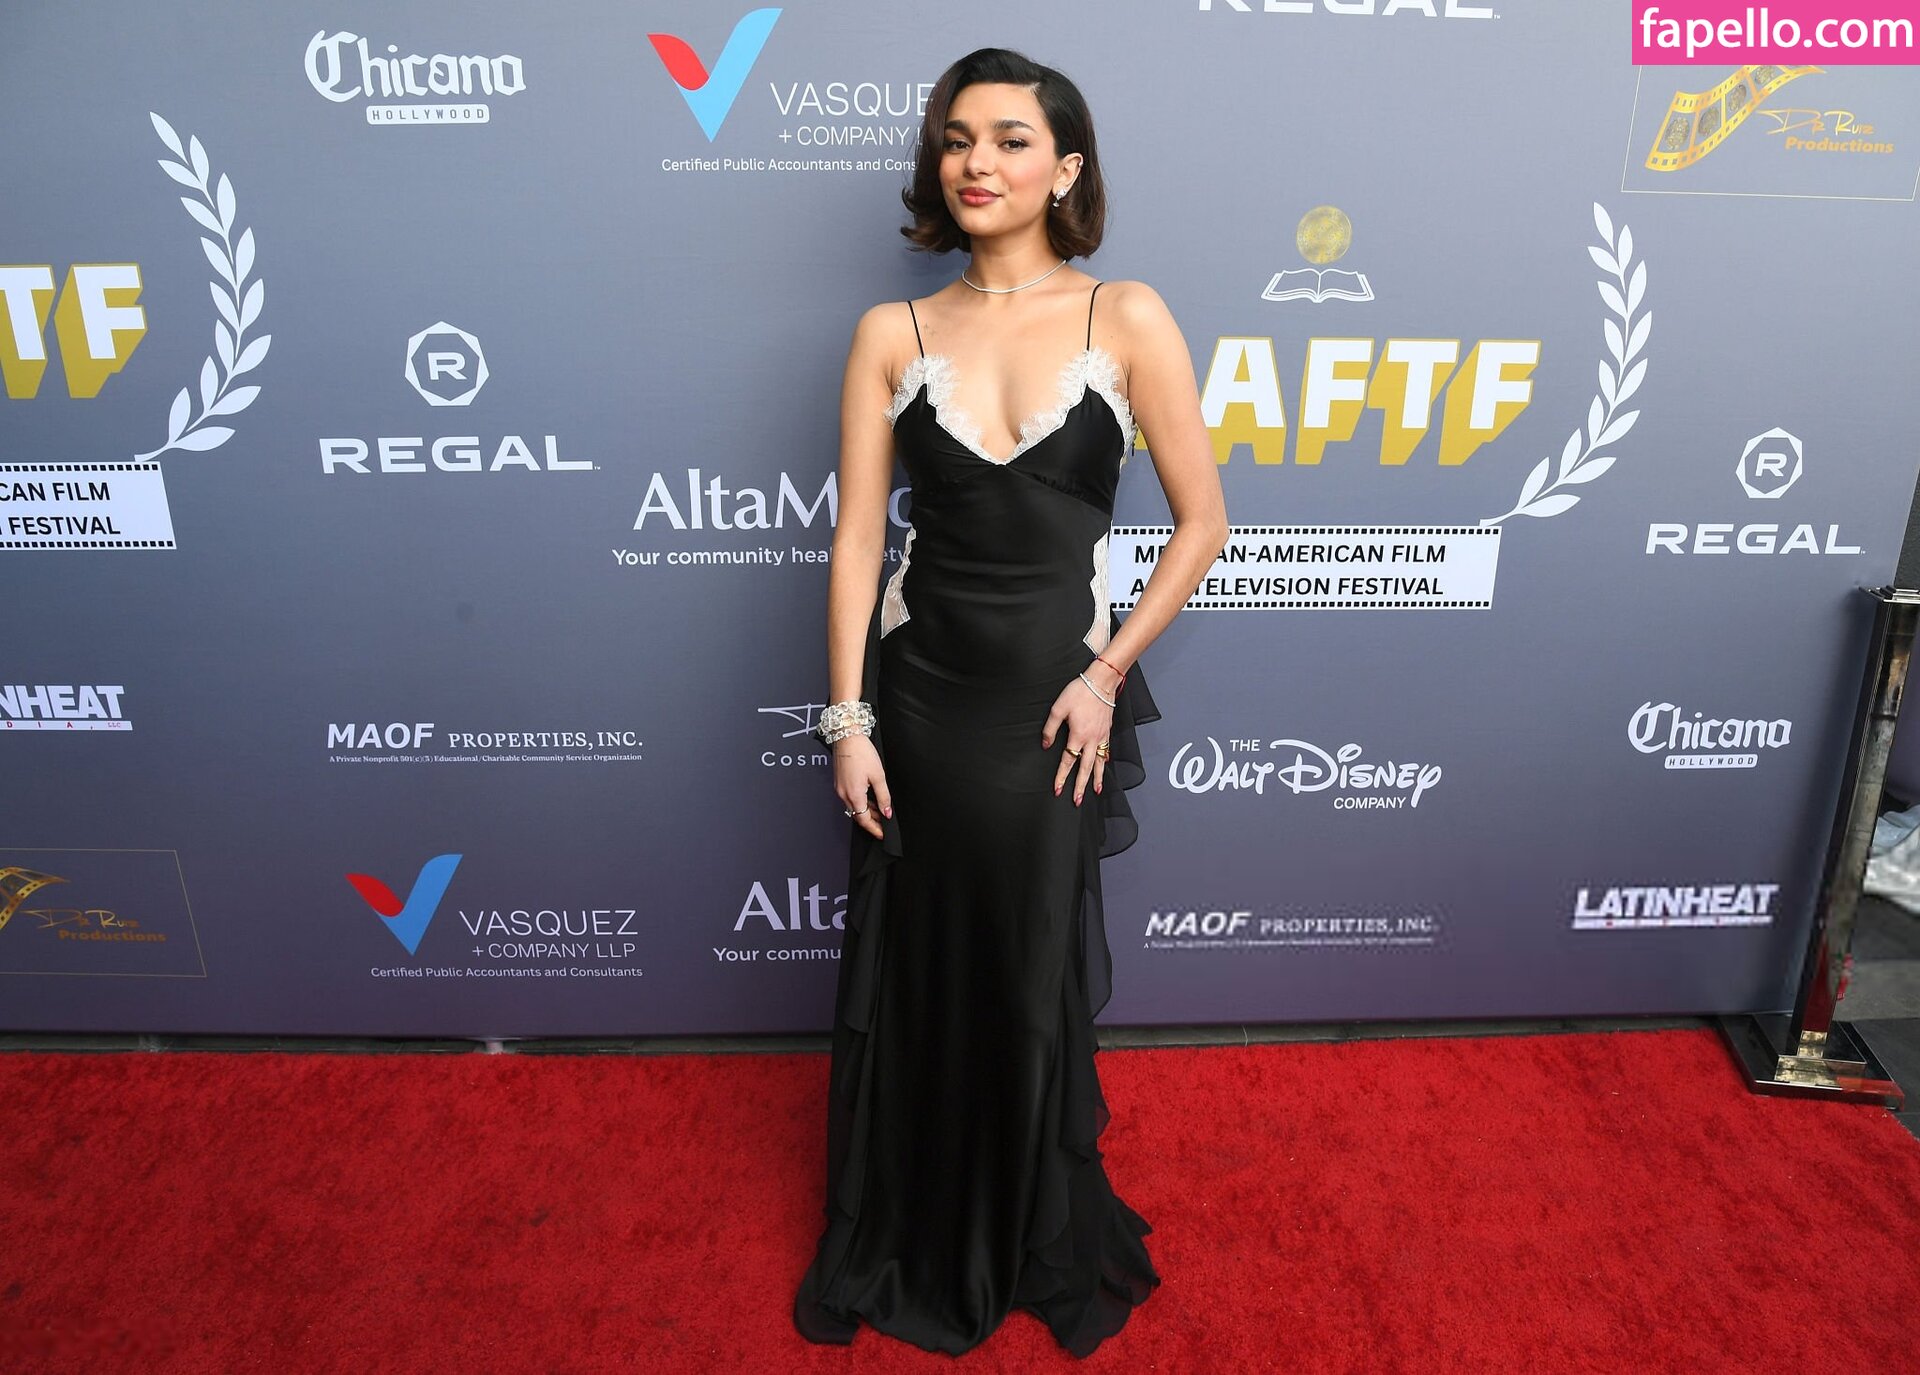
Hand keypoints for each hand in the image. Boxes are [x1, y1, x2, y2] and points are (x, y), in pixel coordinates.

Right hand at [832, 733, 889, 837]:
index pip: (864, 820)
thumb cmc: (861, 752)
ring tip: (880, 811)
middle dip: (871, 821)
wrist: (846, 736)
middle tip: (884, 824)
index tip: (882, 834)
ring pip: (854, 807)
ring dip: (866, 811)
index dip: (874, 829)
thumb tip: (887, 812)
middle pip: (858, 815)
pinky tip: (870, 799)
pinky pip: (850, 798)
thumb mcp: (878, 776)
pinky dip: (860, 802)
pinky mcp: (839, 782)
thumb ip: (883, 797)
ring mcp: (839, 788)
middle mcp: (843, 794)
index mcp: (854, 794)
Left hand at [1041, 670, 1117, 805]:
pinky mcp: (1107, 731)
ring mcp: (1102, 736)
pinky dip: (1105, 762)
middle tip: (1077, 801)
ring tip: (1096, 791)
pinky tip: (1104, 767)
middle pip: (1086, 768)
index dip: (1061, 777)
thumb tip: (1046, 745)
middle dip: (1081, 786)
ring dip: (1097, 778)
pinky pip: (1106, 752)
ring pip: (1099, 763)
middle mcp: (1092, 740)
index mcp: (1078, 736)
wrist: (1101, 682)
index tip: (1057, 789)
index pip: (1068, 761)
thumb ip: (1050, 729)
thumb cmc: (1079, 692)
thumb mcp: (1059, 708)